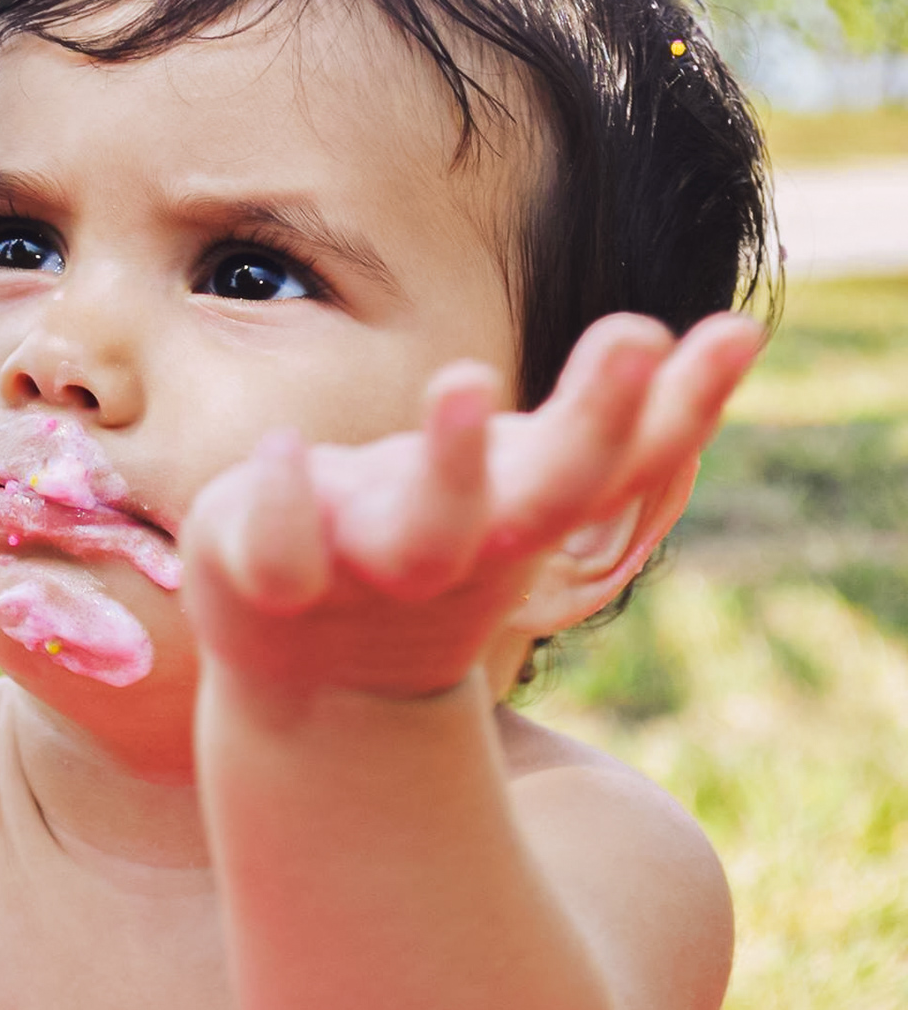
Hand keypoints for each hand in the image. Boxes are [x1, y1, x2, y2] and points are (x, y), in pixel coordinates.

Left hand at [181, 312, 763, 700]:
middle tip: (634, 332)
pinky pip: (280, 552)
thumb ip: (620, 422)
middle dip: (595, 420)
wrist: (310, 680)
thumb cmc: (432, 547)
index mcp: (524, 517)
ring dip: (452, 464)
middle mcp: (462, 546)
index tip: (731, 329)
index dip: (680, 409)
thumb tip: (739, 331)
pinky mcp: (271, 577)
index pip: (620, 465)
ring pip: (424, 534)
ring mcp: (368, 565)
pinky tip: (281, 443)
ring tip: (467, 378)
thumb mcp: (520, 485)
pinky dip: (281, 504)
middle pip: (545, 497)